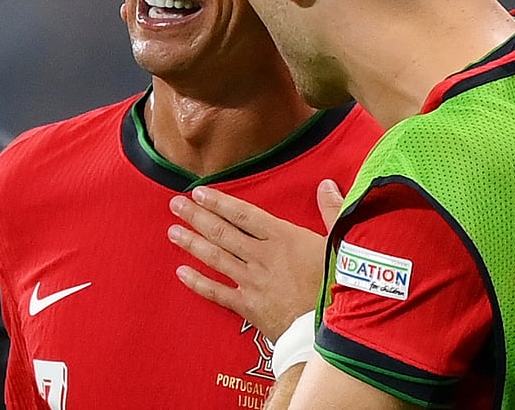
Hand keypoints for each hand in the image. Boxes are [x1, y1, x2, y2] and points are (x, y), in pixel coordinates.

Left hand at [168, 179, 343, 340]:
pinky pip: (217, 292)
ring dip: (192, 243)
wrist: (328, 331)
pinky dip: (198, 282)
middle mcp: (262, 257)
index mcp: (283, 238)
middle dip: (197, 216)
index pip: (244, 215)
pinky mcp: (247, 306)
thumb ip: (332, 210)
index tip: (199, 192)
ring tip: (172, 231)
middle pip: (223, 233)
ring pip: (216, 258)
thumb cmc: (338, 286)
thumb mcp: (341, 243)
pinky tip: (181, 272)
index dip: (220, 202)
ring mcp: (251, 282)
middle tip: (175, 204)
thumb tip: (327, 184)